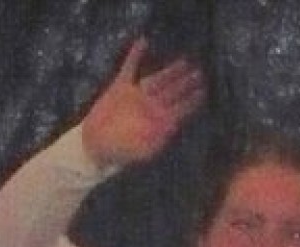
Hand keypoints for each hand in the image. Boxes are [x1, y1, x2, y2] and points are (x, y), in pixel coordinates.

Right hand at [80, 40, 205, 172]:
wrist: (96, 143)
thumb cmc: (120, 152)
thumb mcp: (141, 152)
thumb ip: (157, 141)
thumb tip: (170, 129)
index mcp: (159, 123)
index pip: (180, 110)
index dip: (191, 101)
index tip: (203, 91)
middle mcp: (150, 107)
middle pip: (172, 92)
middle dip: (185, 83)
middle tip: (199, 73)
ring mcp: (137, 96)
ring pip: (157, 79)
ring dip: (170, 71)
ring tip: (184, 62)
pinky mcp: (120, 87)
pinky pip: (129, 68)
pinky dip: (135, 55)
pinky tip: (143, 42)